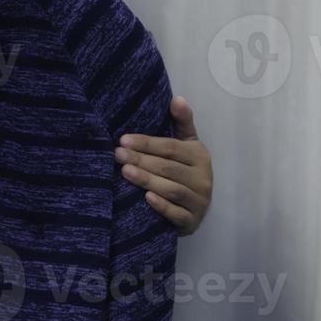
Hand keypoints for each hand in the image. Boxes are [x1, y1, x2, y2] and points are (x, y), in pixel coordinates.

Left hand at [115, 96, 213, 235]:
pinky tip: (146, 198)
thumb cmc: (184, 172)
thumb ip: (182, 122)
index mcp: (200, 156)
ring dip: (147, 180)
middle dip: (141, 160)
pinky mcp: (192, 222)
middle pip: (168, 167)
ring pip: (172, 189)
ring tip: (125, 172)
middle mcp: (203, 179)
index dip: (147, 143)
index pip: (171, 147)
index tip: (123, 139)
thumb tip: (177, 98)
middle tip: (117, 155)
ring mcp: (199, 202)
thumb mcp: (186, 146)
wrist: (193, 209)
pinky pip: (177, 214)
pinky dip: (162, 206)